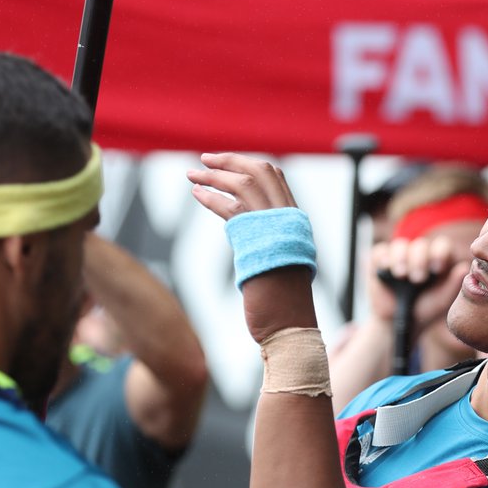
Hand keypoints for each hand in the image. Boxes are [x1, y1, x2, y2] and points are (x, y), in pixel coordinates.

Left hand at [187, 153, 313, 340]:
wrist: (288, 327)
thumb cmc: (282, 304)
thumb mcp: (276, 263)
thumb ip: (265, 242)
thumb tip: (243, 231)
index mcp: (295, 222)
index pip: (275, 178)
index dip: (247, 164)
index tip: (224, 164)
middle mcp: (289, 219)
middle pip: (262, 171)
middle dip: (230, 161)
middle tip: (205, 160)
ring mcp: (275, 229)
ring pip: (245, 184)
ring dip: (214, 176)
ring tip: (192, 176)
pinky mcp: (257, 242)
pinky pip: (232, 208)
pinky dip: (211, 197)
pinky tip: (196, 194)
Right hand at [366, 236, 469, 336]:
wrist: (401, 322)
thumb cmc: (426, 309)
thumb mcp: (441, 301)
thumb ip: (452, 285)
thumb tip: (464, 267)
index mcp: (438, 260)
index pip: (441, 245)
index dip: (440, 253)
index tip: (438, 269)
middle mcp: (420, 254)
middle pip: (420, 245)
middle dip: (419, 260)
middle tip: (418, 279)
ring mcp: (399, 256)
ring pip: (400, 245)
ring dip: (400, 258)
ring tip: (401, 275)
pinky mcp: (380, 261)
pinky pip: (380, 251)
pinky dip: (382, 258)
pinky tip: (385, 269)